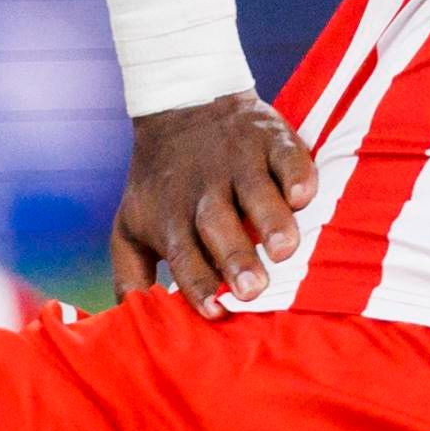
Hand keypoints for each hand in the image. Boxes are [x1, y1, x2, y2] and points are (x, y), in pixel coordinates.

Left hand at [111, 92, 315, 309]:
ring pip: (256, 192)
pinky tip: (303, 195)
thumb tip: (126, 327)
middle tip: (250, 289)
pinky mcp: (271, 138)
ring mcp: (239, 163)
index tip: (214, 313)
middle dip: (234, 258)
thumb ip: (129, 275)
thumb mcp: (132, 226)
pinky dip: (296, 173)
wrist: (180, 103)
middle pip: (218, 227)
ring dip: (271, 220)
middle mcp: (205, 192)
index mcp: (172, 218)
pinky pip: (287, 155)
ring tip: (283, 249)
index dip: (198, 284)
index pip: (183, 255)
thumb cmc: (161, 184)